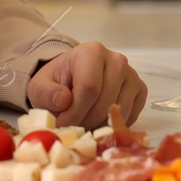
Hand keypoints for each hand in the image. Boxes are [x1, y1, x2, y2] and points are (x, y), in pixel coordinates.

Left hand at [26, 41, 147, 127]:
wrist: (71, 79)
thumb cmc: (57, 83)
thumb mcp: (40, 87)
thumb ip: (46, 93)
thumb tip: (64, 100)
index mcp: (92, 52)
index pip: (89, 88)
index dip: (75, 113)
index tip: (62, 125)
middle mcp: (117, 60)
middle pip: (106, 101)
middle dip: (86, 121)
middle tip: (72, 128)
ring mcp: (131, 75)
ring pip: (120, 110)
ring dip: (100, 125)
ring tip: (84, 124)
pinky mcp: (140, 90)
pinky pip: (132, 115)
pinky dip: (115, 124)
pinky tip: (99, 122)